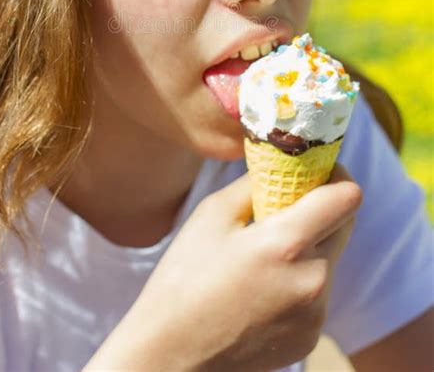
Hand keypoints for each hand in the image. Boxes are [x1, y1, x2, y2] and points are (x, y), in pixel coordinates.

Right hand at [84, 164, 361, 371]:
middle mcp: (311, 279)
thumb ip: (255, 184)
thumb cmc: (184, 277)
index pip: (347, 198)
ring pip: (330, 259)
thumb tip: (282, 166)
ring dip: (310, 246)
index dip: (338, 178)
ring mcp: (314, 314)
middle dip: (323, 209)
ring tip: (265, 255)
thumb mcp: (212, 214)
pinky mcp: (310, 337)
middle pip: (345, 225)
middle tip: (287, 208)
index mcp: (285, 243)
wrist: (172, 353)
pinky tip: (263, 287)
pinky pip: (318, 293)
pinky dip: (300, 279)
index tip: (320, 173)